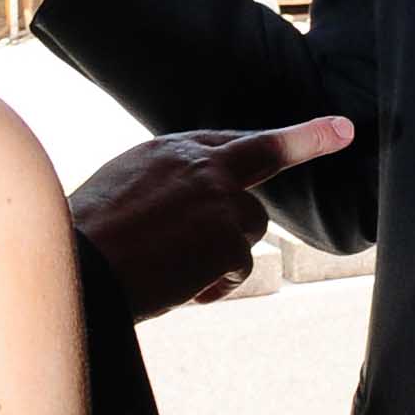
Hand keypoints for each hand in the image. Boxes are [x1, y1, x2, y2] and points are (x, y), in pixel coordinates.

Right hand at [70, 117, 354, 320]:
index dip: (273, 137)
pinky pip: (236, 269)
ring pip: (248, 227)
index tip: (327, 124)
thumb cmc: (83, 240)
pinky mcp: (226, 237)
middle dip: (308, 139)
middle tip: (342, 130)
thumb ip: (168, 186)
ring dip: (223, 255)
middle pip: (265, 155)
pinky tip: (177, 290)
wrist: (71, 268)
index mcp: (168, 149)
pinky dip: (211, 286)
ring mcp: (216, 197)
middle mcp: (198, 163)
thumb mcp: (122, 192)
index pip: (230, 138)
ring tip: (174, 273)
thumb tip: (198, 207)